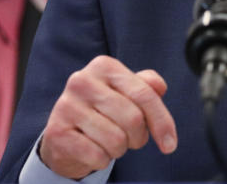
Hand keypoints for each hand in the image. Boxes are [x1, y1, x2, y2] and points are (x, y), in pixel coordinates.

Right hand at [39, 55, 177, 178]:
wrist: (65, 134)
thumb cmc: (104, 111)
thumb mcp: (126, 93)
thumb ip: (146, 86)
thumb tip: (159, 87)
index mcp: (104, 65)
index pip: (144, 94)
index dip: (162, 121)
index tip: (170, 144)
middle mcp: (82, 81)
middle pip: (133, 118)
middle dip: (138, 137)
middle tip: (130, 139)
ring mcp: (66, 105)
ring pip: (116, 140)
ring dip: (119, 149)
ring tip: (110, 143)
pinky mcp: (56, 132)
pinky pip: (97, 156)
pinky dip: (102, 160)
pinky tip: (93, 151)